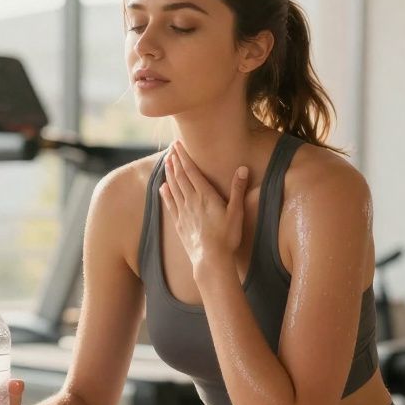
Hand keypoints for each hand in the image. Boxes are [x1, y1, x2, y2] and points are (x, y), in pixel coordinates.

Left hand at [160, 140, 247, 273]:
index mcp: (205, 195)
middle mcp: (191, 201)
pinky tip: (162, 187)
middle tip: (170, 149)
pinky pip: (170, 204)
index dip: (183, 156)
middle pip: (180, 177)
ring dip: (169, 174)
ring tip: (166, 163)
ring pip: (173, 188)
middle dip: (175, 161)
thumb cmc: (226, 237)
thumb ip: (238, 189)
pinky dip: (165, 194)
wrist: (211, 260)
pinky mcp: (179, 224)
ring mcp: (183, 212)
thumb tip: (242, 169)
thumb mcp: (236, 212)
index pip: (191, 171)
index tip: (178, 144)